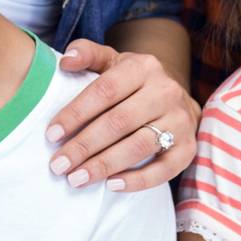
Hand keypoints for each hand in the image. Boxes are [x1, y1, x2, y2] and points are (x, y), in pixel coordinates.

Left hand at [46, 39, 198, 191]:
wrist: (176, 97)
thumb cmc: (132, 82)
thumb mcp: (112, 61)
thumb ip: (88, 54)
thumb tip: (65, 62)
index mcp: (143, 66)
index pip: (105, 90)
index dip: (76, 113)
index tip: (51, 135)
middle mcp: (165, 91)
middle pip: (119, 122)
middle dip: (84, 146)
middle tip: (58, 165)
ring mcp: (180, 120)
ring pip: (138, 146)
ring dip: (104, 165)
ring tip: (76, 179)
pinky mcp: (188, 148)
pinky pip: (164, 169)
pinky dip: (138, 180)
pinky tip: (111, 185)